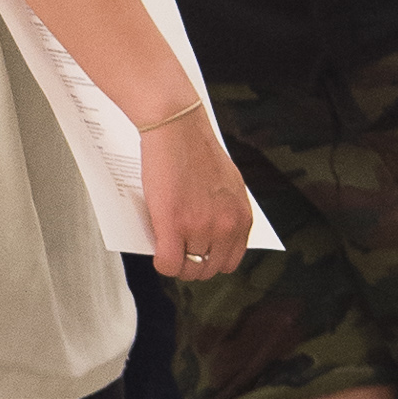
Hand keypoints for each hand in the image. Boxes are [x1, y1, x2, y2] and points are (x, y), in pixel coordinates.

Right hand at [141, 111, 253, 282]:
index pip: (230, 261)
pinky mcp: (173, 226)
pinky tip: (155, 250)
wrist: (177, 128)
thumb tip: (212, 237)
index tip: (196, 254)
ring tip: (165, 249)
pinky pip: (168, 264)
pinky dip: (161, 263)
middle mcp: (226, 227)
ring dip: (175, 264)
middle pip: (208, 269)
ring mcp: (200, 228)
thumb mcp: (228, 186)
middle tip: (176, 252)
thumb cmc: (197, 150)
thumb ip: (225, 213)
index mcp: (242, 219)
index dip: (210, 261)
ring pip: (187, 270)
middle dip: (191, 265)